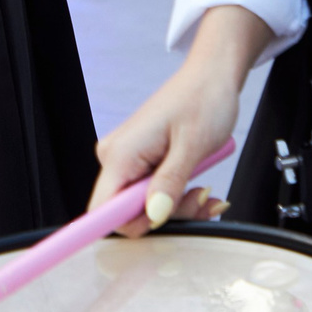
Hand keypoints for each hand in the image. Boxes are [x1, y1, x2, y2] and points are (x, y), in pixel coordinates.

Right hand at [90, 5, 269, 234]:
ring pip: (143, 207)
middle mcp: (116, 158)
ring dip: (177, 207)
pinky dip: (175, 197)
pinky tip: (196, 187)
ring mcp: (127, 160)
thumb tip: (154, 215)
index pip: (102, 210)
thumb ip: (170, 183)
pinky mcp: (139, 163)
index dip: (124, 226)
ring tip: (204, 190)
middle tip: (200, 198)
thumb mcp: (192, 145)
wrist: (210, 78)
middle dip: (167, 215)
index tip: (150, 234)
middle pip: (128, 213)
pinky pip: (151, 195)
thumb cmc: (203, 100)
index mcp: (121, 153)